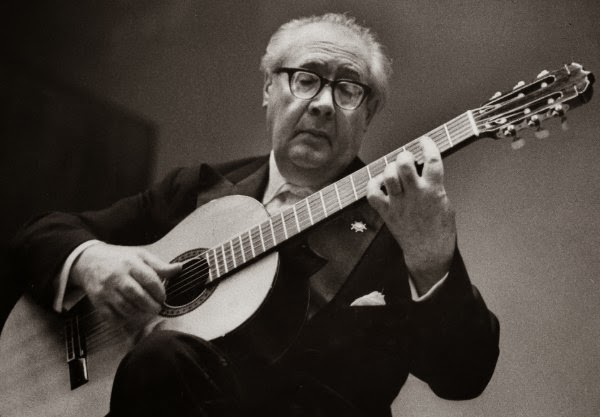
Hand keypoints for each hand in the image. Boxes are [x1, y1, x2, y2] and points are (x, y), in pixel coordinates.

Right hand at [71, 243, 180, 328]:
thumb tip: (179, 268)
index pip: (149, 280)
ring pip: (125, 308)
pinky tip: (129, 315)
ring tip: (145, 311)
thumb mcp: (140, 255)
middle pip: (137, 296)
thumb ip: (159, 265)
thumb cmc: (119, 258)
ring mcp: (105, 290)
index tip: (163, 297)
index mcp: (130, 263)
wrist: (88, 261)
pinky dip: (123, 319)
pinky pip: (112, 316)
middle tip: (157, 308)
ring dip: (139, 313)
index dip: (160, 292)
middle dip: (151, 305)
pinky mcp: (97, 301)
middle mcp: (117, 276)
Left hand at [367, 136, 455, 293]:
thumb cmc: (440, 229)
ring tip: (393, 172)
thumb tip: (425, 168)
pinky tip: (379, 184)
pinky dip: (373, 185)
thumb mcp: (445, 202)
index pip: (432, 159)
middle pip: (404, 164)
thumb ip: (435, 185)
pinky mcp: (387, 213)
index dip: (428, 144)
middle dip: (404, 156)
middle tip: (406, 159)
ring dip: (389, 168)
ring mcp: (399, 204)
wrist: (429, 252)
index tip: (424, 141)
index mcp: (434, 190)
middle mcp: (416, 195)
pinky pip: (372, 194)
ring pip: (388, 176)